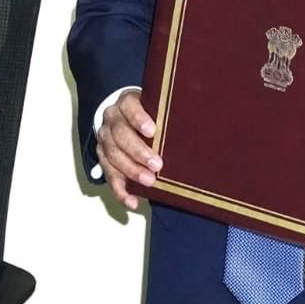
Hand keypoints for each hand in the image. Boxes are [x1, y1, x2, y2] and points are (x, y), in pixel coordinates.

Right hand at [98, 90, 161, 209]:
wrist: (125, 118)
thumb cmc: (149, 115)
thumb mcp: (158, 108)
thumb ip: (169, 115)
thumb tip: (200, 123)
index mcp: (127, 103)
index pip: (129, 107)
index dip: (138, 118)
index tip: (152, 131)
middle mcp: (113, 119)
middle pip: (120, 135)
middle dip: (138, 151)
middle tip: (157, 165)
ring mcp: (106, 139)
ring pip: (112, 155)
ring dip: (131, 170)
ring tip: (149, 181)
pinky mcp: (103, 158)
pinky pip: (109, 176)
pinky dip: (120, 191)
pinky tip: (132, 201)